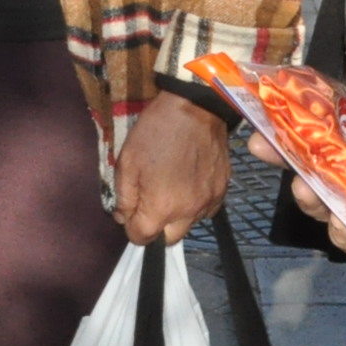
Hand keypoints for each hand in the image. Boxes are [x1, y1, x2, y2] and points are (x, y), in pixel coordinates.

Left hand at [113, 91, 231, 243]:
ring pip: (189, 225)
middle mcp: (188, 212)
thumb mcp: (127, 161)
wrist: (195, 106)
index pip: (141, 238)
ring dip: (177, 216)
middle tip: (150, 201)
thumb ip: (123, 197)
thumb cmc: (155, 132)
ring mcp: (209, 202)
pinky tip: (189, 184)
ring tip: (171, 188)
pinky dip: (195, 205)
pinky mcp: (222, 190)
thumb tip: (123, 219)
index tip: (131, 210)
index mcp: (162, 207)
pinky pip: (206, 210)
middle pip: (168, 239)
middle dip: (156, 227)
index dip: (131, 227)